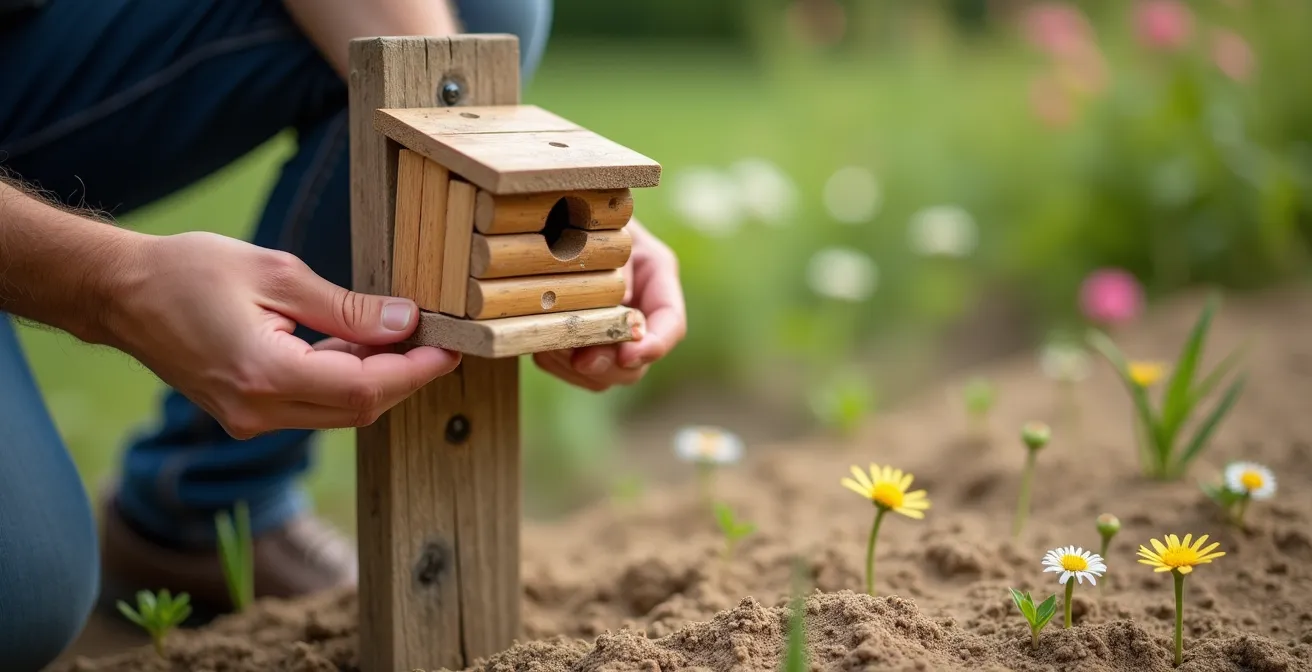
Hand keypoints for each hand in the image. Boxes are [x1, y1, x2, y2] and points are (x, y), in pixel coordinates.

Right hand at [101, 232, 460, 437]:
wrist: (121, 293)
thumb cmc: (189, 271)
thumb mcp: (277, 273)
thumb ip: (347, 307)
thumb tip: (407, 321)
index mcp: (265, 374)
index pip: (364, 389)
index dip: (415, 371)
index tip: (450, 349)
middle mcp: (258, 411)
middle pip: (359, 409)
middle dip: (404, 377)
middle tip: (436, 339)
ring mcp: (250, 419)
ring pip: (339, 412)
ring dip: (376, 378)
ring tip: (400, 335)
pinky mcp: (248, 414)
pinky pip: (314, 406)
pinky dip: (343, 380)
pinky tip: (357, 347)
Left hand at [532, 220, 685, 390]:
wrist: (549, 212)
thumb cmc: (580, 210)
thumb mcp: (604, 230)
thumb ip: (616, 271)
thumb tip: (618, 313)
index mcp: (656, 279)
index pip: (670, 323)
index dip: (654, 345)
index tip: (630, 354)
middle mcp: (637, 311)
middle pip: (638, 361)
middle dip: (611, 366)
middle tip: (584, 359)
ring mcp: (607, 330)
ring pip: (605, 375)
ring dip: (578, 367)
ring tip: (553, 344)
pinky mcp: (576, 340)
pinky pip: (571, 370)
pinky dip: (556, 362)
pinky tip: (540, 341)